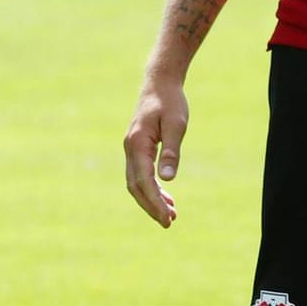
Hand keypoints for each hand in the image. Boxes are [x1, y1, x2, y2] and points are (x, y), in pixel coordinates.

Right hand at [123, 76, 188, 227]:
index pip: (143, 181)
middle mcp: (129, 148)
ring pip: (136, 182)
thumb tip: (167, 179)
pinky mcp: (137, 148)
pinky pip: (139, 174)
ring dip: (150, 200)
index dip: (155, 202)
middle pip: (135, 186)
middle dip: (151, 206)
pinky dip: (151, 188)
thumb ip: (171, 152)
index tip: (167, 217)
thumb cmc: (169, 102)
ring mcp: (131, 148)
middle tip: (169, 223)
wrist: (159, 82)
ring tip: (170, 215)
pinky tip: (166, 196)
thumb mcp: (176, 125)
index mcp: (137, 143)